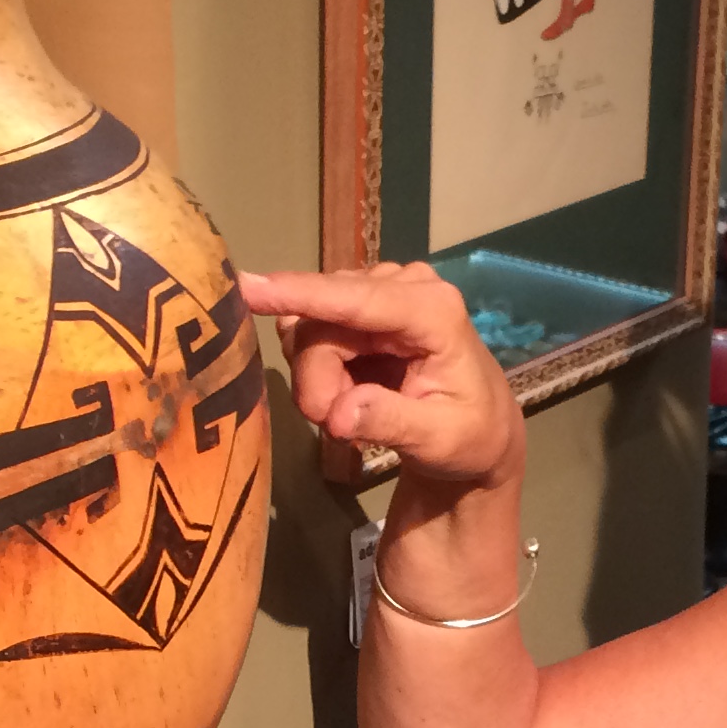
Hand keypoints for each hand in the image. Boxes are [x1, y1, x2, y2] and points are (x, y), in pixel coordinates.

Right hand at [237, 264, 523, 492]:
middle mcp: (405, 285)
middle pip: (323, 323)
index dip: (302, 294)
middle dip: (317, 379)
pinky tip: (347, 387)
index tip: (248, 288)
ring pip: (311, 330)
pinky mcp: (358, 305)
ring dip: (320, 380)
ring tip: (355, 411)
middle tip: (337, 424)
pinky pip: (311, 330)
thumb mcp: (440, 441)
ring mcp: (378, 290)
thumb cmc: (468, 435)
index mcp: (434, 309)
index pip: (357, 299)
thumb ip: (391, 422)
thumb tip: (340, 412)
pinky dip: (319, 369)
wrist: (478, 431)